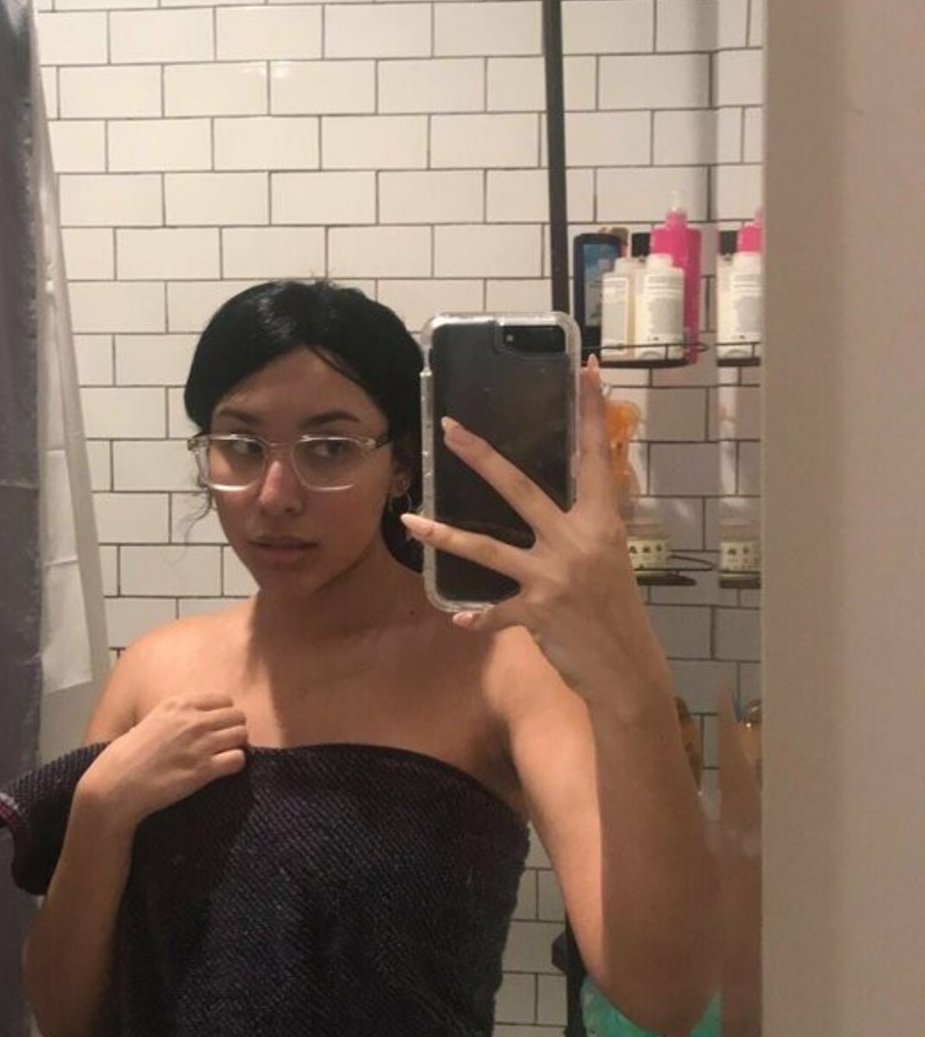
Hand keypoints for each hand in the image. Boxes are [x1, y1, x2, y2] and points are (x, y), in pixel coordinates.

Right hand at [77, 694, 247, 829]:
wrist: (118, 783)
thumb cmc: (127, 755)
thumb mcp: (150, 721)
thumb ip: (174, 716)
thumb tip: (190, 720)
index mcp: (178, 704)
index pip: (224, 699)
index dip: (224, 714)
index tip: (218, 726)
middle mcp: (193, 720)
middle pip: (237, 716)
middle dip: (234, 729)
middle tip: (224, 743)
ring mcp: (201, 744)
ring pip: (241, 735)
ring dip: (236, 746)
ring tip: (224, 756)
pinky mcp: (204, 769)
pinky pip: (238, 759)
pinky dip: (235, 764)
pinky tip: (223, 770)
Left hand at [401, 356, 666, 704]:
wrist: (627, 668)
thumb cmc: (617, 610)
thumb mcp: (609, 558)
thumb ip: (584, 528)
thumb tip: (562, 505)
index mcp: (601, 522)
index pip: (594, 457)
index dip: (591, 413)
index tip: (587, 368)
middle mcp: (576, 541)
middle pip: (521, 489)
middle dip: (482, 457)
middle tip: (449, 428)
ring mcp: (554, 576)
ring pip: (488, 548)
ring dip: (445, 535)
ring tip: (410, 523)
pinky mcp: (537, 612)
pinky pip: (495, 611)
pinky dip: (479, 616)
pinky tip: (460, 617)